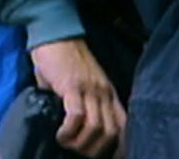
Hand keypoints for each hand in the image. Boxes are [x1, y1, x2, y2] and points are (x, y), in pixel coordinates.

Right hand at [31, 38, 125, 157]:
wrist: (55, 32)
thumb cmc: (62, 56)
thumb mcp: (79, 81)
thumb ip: (80, 100)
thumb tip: (70, 124)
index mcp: (107, 92)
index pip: (123, 125)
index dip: (118, 147)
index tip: (106, 156)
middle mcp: (103, 92)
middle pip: (111, 132)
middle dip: (95, 150)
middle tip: (78, 152)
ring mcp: (89, 89)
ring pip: (96, 128)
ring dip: (81, 143)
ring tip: (66, 144)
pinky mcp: (72, 86)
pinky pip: (76, 117)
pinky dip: (69, 132)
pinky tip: (60, 135)